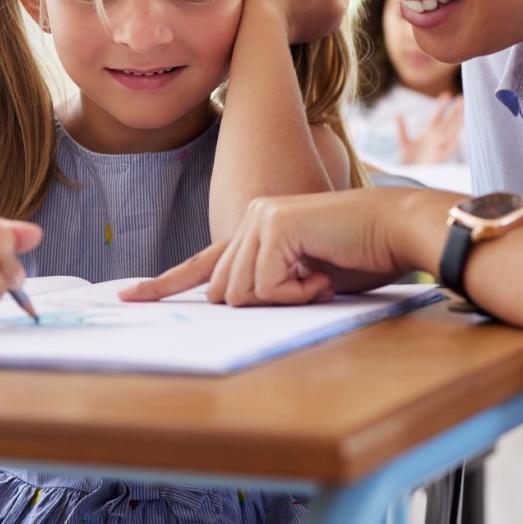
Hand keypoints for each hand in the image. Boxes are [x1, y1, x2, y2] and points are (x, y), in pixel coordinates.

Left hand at [120, 187, 452, 305]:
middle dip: (267, 305)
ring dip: (285, 299)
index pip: (201, 264)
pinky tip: (324, 273)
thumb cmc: (357, 257)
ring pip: (241, 294)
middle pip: (223, 294)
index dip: (165, 284)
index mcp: (253, 230)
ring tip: (320, 277)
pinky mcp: (275, 224)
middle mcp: (250, 219)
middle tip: (312, 288)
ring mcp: (259, 218)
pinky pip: (267, 286)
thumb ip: (267, 287)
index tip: (129, 297)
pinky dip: (298, 293)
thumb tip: (231, 304)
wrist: (393, 228)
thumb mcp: (302, 280)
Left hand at [396, 94, 464, 163]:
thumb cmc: (409, 161)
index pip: (436, 117)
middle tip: (462, 97)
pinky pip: (447, 150)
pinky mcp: (438, 159)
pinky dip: (452, 143)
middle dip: (454, 111)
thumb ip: (401, 128)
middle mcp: (435, 139)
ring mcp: (438, 148)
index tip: (447, 94)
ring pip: (450, 133)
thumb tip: (397, 113)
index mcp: (428, 133)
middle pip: (447, 122)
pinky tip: (457, 136)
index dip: (441, 106)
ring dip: (457, 123)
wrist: (410, 178)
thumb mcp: (403, 143)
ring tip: (465, 111)